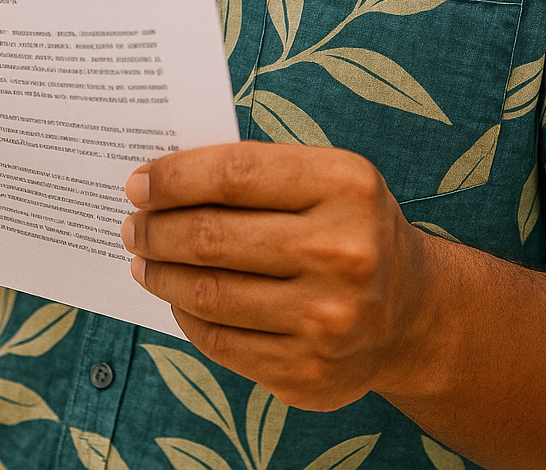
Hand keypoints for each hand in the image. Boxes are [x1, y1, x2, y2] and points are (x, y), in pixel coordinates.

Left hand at [121, 142, 442, 408]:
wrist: (412, 314)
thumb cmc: (351, 228)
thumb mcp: (326, 177)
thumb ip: (256, 172)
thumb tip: (162, 179)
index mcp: (346, 187)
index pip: (234, 175)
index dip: (174, 178)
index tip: (138, 183)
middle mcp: (343, 255)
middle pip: (212, 237)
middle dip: (156, 229)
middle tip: (133, 224)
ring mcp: (326, 322)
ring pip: (208, 294)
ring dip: (160, 273)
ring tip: (144, 259)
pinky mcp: (307, 374)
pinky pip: (221, 342)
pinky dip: (186, 315)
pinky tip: (178, 295)